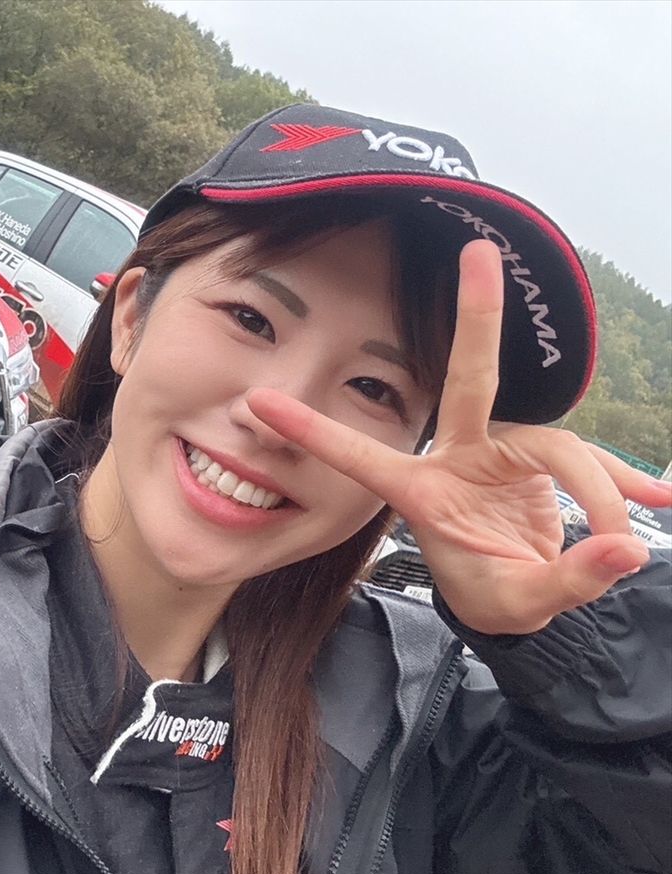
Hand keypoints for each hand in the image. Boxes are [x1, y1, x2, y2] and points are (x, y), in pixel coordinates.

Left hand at [247, 240, 671, 634]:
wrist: (518, 601)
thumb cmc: (492, 597)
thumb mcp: (518, 602)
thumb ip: (570, 577)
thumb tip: (628, 545)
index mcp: (423, 494)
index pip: (363, 455)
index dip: (315, 430)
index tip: (258, 402)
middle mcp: (461, 459)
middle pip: (472, 381)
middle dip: (476, 319)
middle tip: (480, 255)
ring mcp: (505, 454)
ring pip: (559, 446)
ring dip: (600, 491)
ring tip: (627, 540)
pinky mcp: (546, 462)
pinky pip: (595, 464)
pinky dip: (626, 484)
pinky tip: (663, 500)